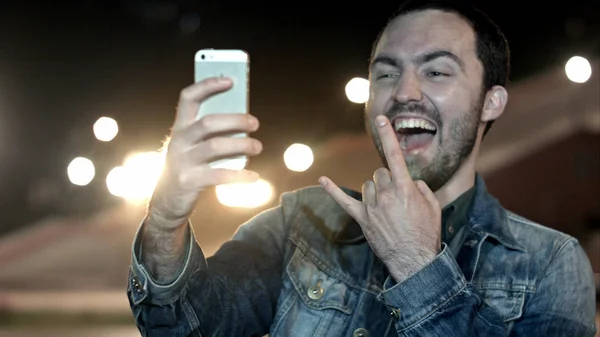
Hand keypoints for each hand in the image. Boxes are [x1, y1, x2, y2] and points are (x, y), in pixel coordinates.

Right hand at [149, 77, 262, 228]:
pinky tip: (254, 176)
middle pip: (207, 122)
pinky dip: (239, 175)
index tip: (231, 80)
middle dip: (235, 120)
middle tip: (255, 123)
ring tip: (258, 147)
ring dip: (241, 144)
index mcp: (180, 127)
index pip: (188, 97)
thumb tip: (245, 121)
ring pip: (215, 146)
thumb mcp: (194, 145)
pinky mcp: (190, 181)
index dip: (208, 85)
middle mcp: (179, 141)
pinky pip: (219, 175)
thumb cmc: (189, 165)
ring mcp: (182, 161)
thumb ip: (212, 132)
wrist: (167, 200)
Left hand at [319, 115, 441, 280]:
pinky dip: (332, 190)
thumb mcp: (433, 206)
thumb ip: (421, 188)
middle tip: (396, 199)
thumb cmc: (426, 233)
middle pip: (379, 173)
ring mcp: (372, 206)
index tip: (381, 119)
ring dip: (375, 192)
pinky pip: (344, 201)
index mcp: (405, 188)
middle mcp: (386, 194)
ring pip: (368, 186)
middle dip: (387, 181)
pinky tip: (322, 180)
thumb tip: (411, 183)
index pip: (395, 156)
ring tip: (386, 208)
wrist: (415, 260)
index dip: (388, 135)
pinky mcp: (362, 218)